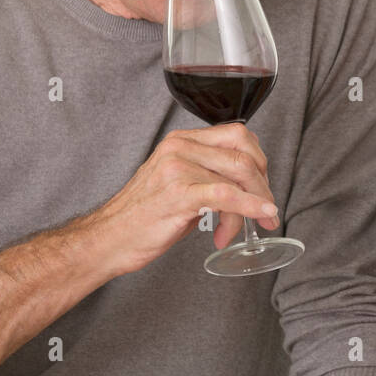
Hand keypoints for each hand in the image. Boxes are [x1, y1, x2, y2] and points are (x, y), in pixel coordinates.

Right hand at [92, 123, 280, 274]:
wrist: (108, 240)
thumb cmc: (145, 217)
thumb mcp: (180, 183)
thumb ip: (211, 174)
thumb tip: (251, 184)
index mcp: (182, 140)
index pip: (238, 136)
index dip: (260, 162)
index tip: (264, 187)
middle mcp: (180, 147)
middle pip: (244, 153)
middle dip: (264, 184)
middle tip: (267, 210)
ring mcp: (178, 168)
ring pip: (238, 176)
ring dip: (254, 205)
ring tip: (250, 228)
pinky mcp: (178, 193)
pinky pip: (227, 195)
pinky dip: (251, 206)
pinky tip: (261, 215)